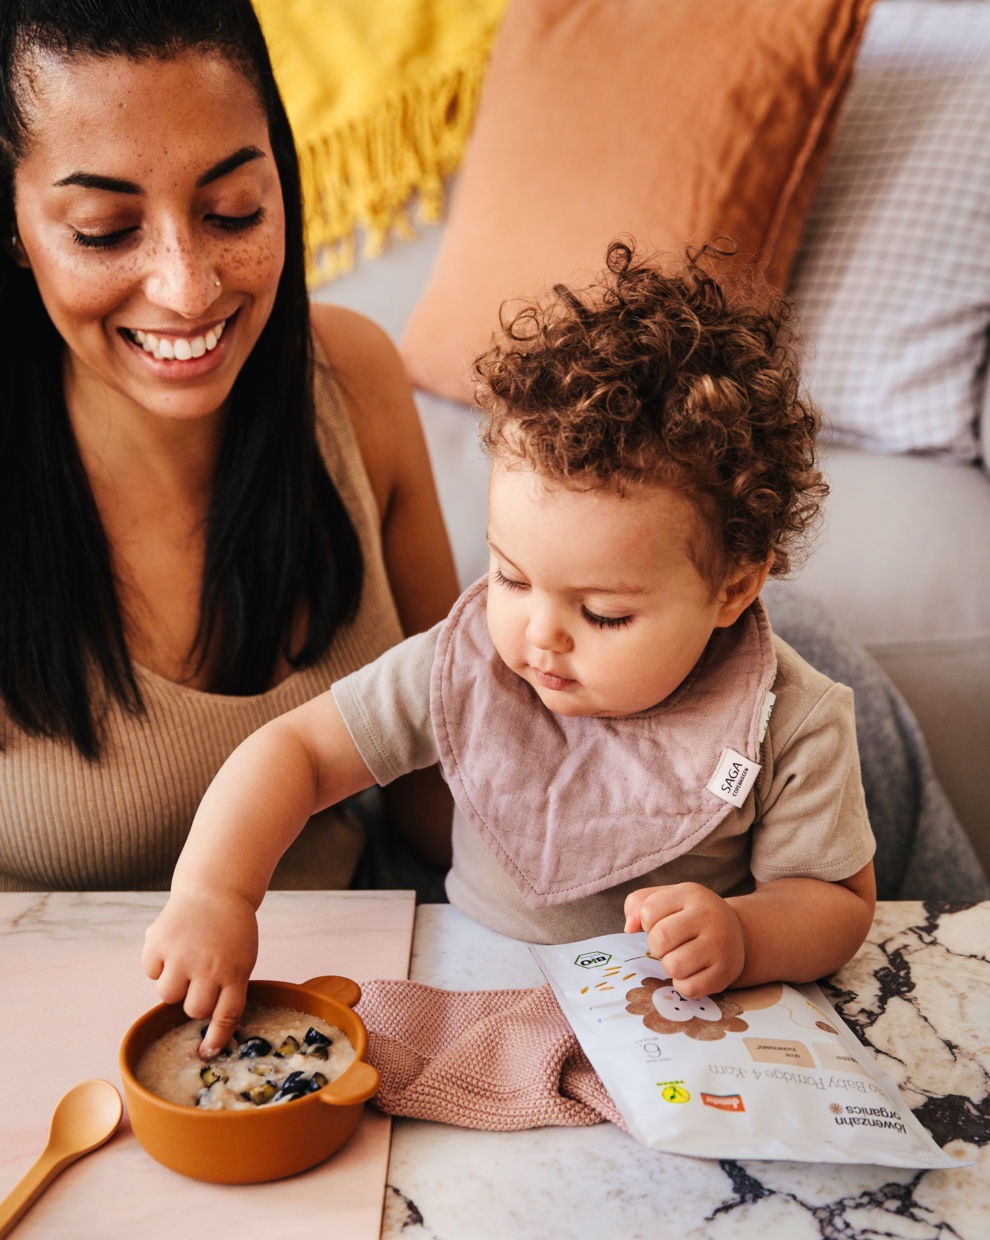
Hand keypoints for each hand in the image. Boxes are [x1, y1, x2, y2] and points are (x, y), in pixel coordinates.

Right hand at [142, 888, 257, 1057]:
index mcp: (235, 971)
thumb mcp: (242, 958)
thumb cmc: (231, 930)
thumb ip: (228, 990)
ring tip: (185, 960)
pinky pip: (150, 972)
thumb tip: (209, 1036)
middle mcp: (208, 966)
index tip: (206, 1052)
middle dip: (194, 1001)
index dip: (216, 1038)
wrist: (216, 889)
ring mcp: (181, 955)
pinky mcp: (158, 943)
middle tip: (199, 979)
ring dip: (174, 984)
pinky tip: (173, 944)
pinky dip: (158, 963)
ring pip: (168, 995)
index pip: (226, 1016)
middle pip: (193, 1010)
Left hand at [624, 883, 745, 996]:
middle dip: (657, 947)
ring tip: (681, 957)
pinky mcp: (725, 973)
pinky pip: (689, 988)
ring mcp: (720, 945)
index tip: (660, 923)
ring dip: (670, 966)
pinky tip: (692, 972)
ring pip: (674, 966)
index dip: (647, 923)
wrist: (737, 933)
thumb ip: (638, 903)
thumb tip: (629, 927)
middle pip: (660, 940)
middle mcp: (709, 917)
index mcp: (691, 894)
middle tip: (669, 945)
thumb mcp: (666, 898)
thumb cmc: (690, 916)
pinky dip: (683, 984)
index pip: (648, 911)